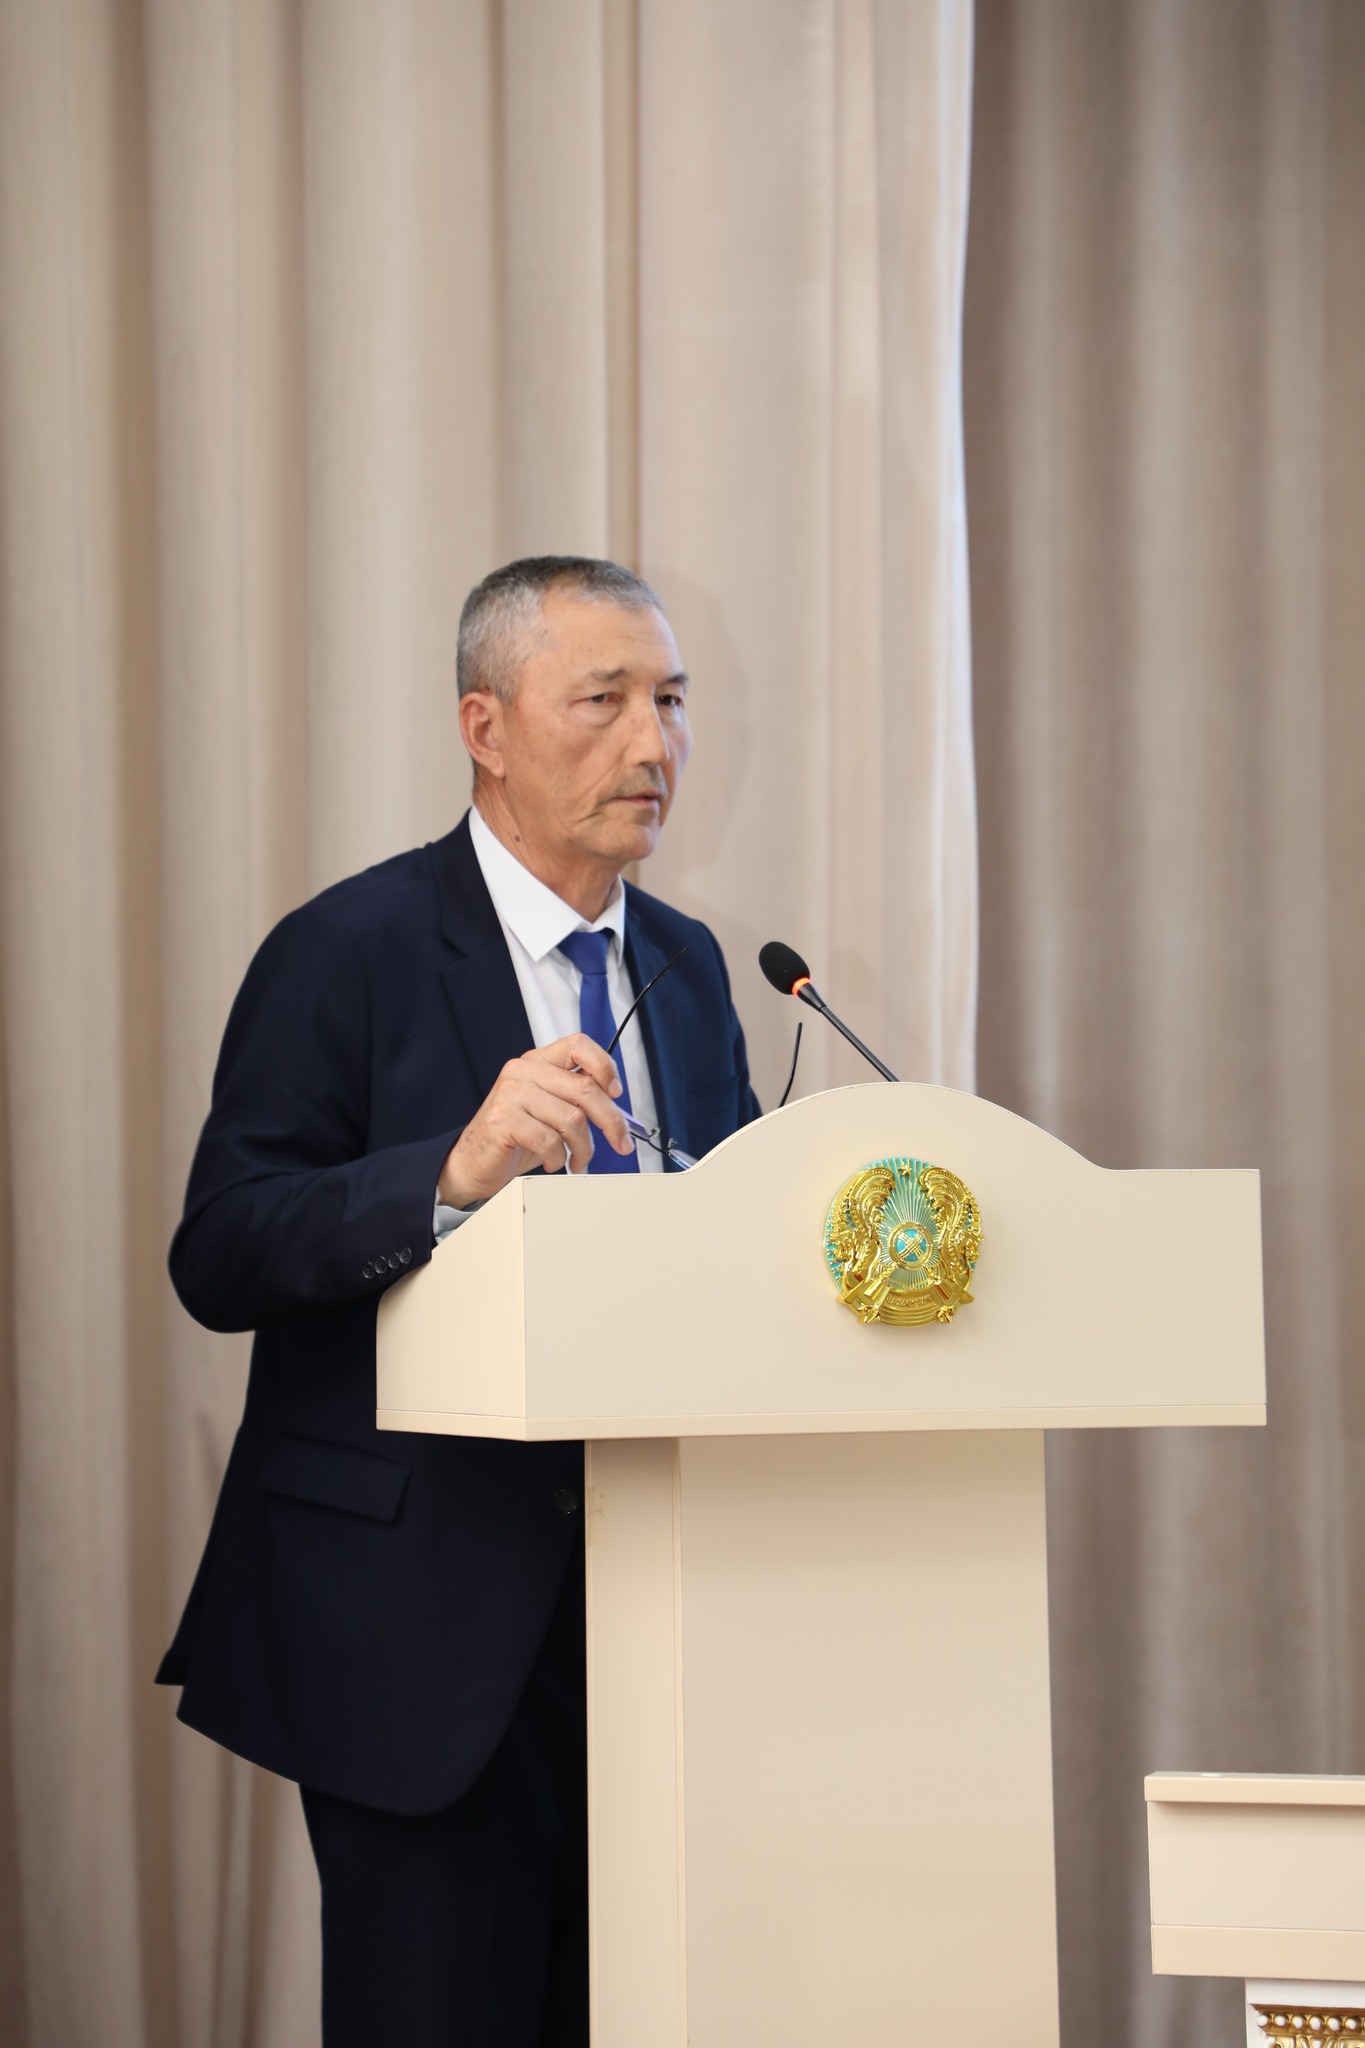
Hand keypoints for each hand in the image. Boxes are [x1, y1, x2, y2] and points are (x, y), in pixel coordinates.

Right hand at [437, 1033, 632, 1208]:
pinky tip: (552, 1162)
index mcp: (537, 1061)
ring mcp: (511, 1093)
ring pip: (572, 1119)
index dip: (604, 1066)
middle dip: (611, 1120)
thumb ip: (576, 1101)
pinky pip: (550, 1140)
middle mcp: (523, 1071)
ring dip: (583, 1148)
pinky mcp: (503, 1119)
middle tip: (621, 1143)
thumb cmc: (516, 1138)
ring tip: (578, 1161)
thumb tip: (619, 1113)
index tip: (616, 1092)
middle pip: (584, 1087)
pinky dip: (559, 1158)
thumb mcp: (550, 1111)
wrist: (473, 1162)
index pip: (578, 1045)